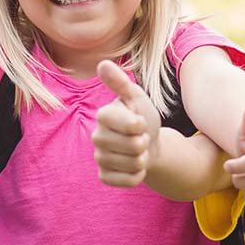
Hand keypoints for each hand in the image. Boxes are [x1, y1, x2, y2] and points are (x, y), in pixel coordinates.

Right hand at [91, 61, 161, 187]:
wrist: (148, 144)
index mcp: (103, 115)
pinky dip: (138, 175)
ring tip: (138, 150)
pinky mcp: (104, 176)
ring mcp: (99, 158)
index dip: (141, 124)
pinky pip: (127, 180)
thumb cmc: (142, 117)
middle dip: (145, 142)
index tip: (140, 121)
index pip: (131, 125)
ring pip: (133, 163)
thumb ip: (120, 82)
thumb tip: (102, 63)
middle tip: (140, 137)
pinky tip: (134, 165)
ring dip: (143, 158)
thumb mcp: (136, 97)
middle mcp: (96, 137)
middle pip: (134, 146)